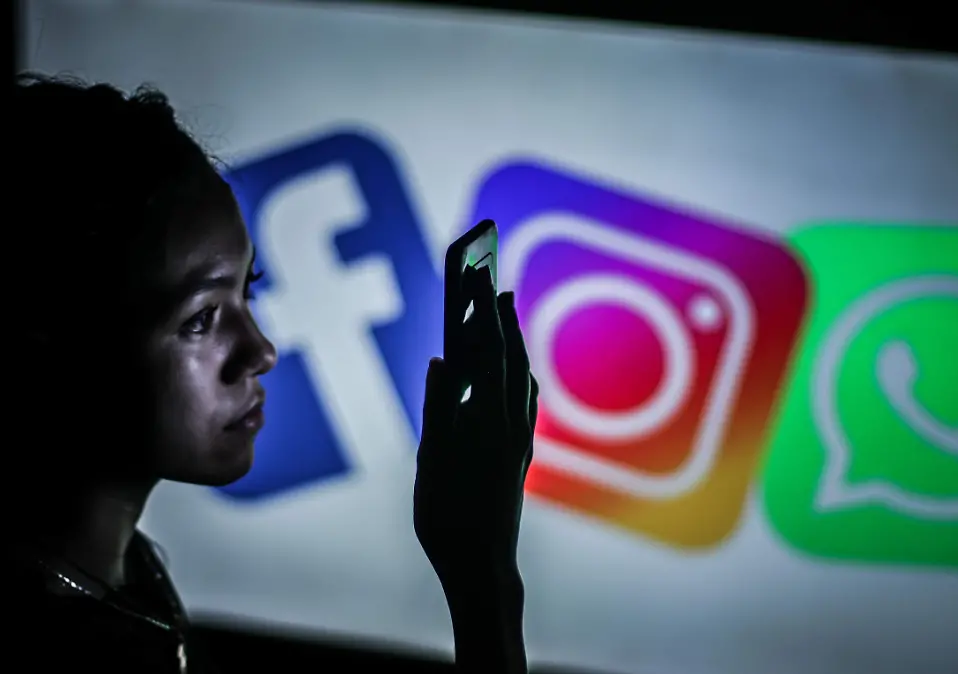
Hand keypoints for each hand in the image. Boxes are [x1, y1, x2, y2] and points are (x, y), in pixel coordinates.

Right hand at [414, 264, 537, 589]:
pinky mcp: (521, 454)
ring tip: (503, 313)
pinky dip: (519, 372)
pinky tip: (513, 368)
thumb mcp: (430, 461)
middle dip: (501, 318)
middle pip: (510, 358)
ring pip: (523, 377)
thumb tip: (443, 359)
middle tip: (493, 280)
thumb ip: (438, 407)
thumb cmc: (446, 518)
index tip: (476, 275)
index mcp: (485, 422)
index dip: (482, 312)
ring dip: (513, 341)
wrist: (481, 565)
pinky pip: (526, 400)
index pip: (487, 352)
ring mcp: (520, 440)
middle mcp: (511, 425)